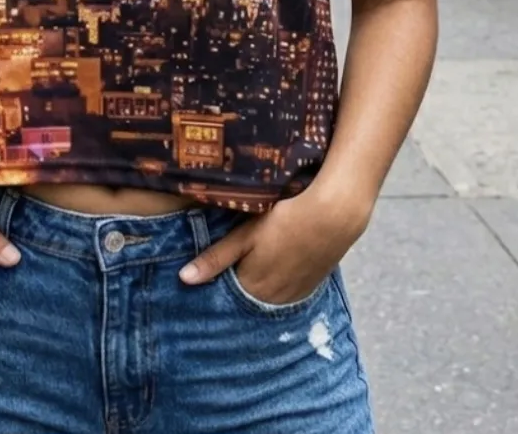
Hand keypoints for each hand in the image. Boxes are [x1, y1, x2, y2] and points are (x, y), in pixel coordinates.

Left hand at [179, 183, 371, 303]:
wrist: (333, 216)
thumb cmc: (283, 220)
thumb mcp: (244, 236)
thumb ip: (215, 259)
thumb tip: (183, 279)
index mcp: (253, 288)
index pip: (225, 295)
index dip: (216, 281)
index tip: (206, 268)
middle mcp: (273, 300)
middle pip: (245, 297)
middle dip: (234, 283)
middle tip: (231, 260)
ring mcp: (294, 296)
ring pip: (266, 296)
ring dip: (257, 284)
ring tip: (254, 260)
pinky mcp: (310, 288)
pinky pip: (286, 294)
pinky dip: (277, 283)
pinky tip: (276, 263)